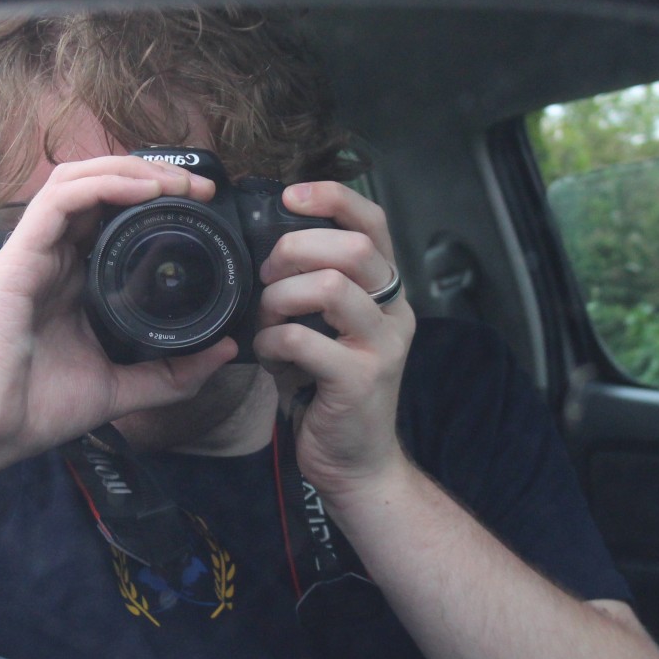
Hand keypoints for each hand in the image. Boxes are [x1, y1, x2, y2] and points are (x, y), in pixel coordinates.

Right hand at [0, 156, 234, 486]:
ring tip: (176, 183)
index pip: (111, 216)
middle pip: (99, 187)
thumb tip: (224, 351)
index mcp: (73, 281)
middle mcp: (53, 258)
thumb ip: (172, 374)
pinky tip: (144, 191)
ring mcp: (35, 253)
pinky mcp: (18, 255)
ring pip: (79, 179)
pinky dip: (104, 184)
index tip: (202, 208)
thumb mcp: (120, 388)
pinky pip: (61, 198)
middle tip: (200, 189)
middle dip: (152, 175)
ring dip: (131, 170)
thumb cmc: (32, 410)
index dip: (155, 200)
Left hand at [253, 181, 416, 492]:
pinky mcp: (360, 381)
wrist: (356, 463)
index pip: (374, 222)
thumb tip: (265, 248)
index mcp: (385, 291)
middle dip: (296, 249)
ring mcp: (382, 346)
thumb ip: (311, 288)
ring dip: (281, 297)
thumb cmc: (329, 390)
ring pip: (332, 287)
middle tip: (267, 274)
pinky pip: (303, 340)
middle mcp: (394, 312)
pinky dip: (271, 341)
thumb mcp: (327, 330)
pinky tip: (267, 355)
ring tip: (266, 318)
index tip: (290, 196)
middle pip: (354, 248)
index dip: (332, 198)